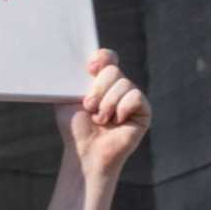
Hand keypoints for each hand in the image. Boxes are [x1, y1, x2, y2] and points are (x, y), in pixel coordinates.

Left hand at [57, 50, 149, 180]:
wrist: (84, 152)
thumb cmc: (75, 128)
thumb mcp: (66, 99)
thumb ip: (72, 78)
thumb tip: (76, 58)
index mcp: (101, 81)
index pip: (107, 57)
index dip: (101, 58)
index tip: (90, 68)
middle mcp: (118, 87)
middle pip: (113, 70)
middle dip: (97, 90)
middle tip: (89, 107)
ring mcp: (132, 98)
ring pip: (123, 84)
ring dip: (106, 105)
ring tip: (100, 120)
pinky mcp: (144, 111)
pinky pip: (135, 97)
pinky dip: (121, 109)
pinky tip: (116, 122)